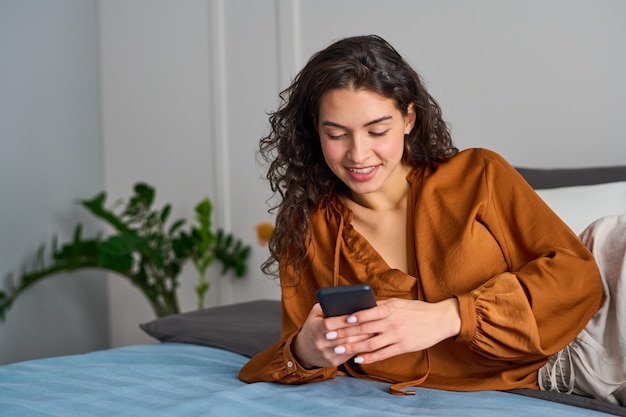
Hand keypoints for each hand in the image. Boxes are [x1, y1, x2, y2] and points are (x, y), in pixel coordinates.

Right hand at [292, 303, 375, 368]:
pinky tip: (368, 340)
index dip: (343, 320)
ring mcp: (327, 354)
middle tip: (372, 322)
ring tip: (374, 330)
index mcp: (314, 329)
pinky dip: (360, 347)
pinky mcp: (334, 362)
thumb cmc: (313, 326)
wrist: (304, 350)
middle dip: (358, 329)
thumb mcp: (315, 314)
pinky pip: (350, 354)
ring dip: (363, 339)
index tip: (355, 315)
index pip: (329, 324)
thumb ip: (327, 306)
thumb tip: (345, 301)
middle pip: (343, 336)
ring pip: (349, 346)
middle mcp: (320, 343)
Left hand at [325, 298, 460, 364]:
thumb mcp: (398, 302)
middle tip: (329, 336)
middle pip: (363, 329)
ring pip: (370, 343)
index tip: (338, 319)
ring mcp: (397, 335)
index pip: (367, 312)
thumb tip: (360, 305)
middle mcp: (391, 322)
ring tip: (338, 350)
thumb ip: (380, 305)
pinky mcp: (403, 347)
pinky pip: (382, 354)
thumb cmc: (416, 310)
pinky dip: (369, 357)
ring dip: (352, 347)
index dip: (352, 316)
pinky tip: (357, 359)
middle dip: (344, 333)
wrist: (440, 320)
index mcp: (389, 308)